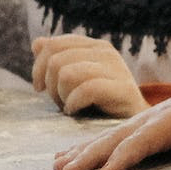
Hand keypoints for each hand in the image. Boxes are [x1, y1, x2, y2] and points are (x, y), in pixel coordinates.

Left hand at [32, 35, 146, 117]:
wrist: (133, 125)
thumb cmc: (100, 104)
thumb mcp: (75, 79)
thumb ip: (57, 60)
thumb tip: (37, 44)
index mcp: (93, 46)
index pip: (53, 45)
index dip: (39, 67)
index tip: (41, 88)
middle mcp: (105, 51)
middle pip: (55, 60)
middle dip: (50, 85)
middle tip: (61, 101)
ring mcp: (116, 68)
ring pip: (66, 74)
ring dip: (61, 95)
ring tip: (70, 106)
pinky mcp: (123, 88)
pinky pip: (85, 89)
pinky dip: (73, 102)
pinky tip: (76, 110)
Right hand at [54, 78, 170, 169]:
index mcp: (170, 120)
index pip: (142, 141)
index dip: (124, 157)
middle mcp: (150, 118)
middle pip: (115, 138)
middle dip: (90, 155)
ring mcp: (141, 121)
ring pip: (106, 137)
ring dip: (81, 151)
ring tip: (57, 167)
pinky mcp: (139, 126)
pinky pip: (109, 137)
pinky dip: (86, 146)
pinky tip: (67, 156)